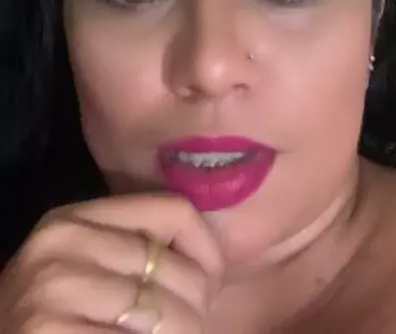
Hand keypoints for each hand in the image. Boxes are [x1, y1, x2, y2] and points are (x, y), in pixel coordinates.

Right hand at [0, 193, 223, 332]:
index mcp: (74, 218)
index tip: (211, 286)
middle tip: (191, 329)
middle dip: (197, 308)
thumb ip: (130, 251)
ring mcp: (53, 292)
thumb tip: (210, 265)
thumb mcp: (82, 268)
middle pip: (174, 267)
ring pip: (163, 313)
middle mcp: (62, 245)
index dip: (208, 250)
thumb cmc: (49, 318)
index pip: (173, 209)